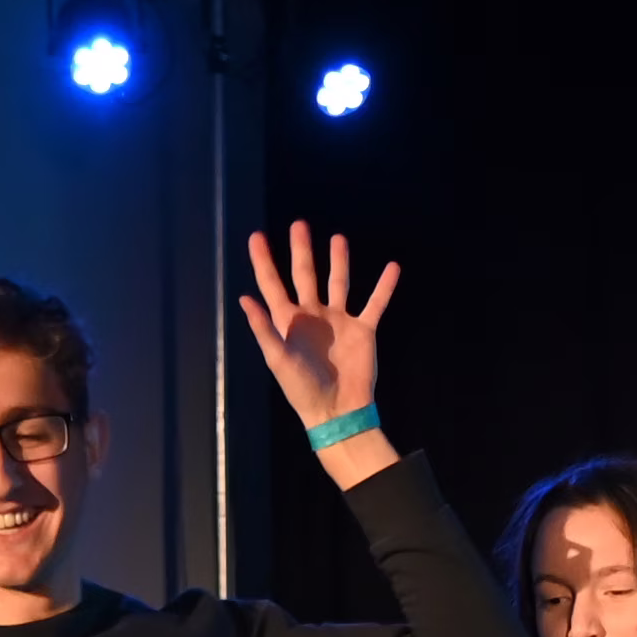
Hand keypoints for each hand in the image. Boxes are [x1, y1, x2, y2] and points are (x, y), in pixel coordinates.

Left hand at [237, 223, 399, 481]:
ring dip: (339, 261)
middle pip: (305, 275)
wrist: (337, 412)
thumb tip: (244, 298)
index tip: (257, 236)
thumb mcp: (278, 359)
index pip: (273, 284)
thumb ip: (263, 328)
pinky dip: (384, 286)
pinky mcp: (363, 330)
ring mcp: (339, 321)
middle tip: (299, 224)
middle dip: (302, 251)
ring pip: (339, 283)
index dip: (263, 261)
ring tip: (339, 239)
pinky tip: (392, 267)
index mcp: (288, 322)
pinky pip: (375, 303)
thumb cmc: (302, 390)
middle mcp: (313, 316)